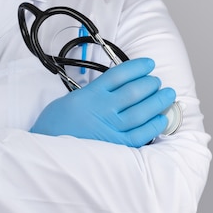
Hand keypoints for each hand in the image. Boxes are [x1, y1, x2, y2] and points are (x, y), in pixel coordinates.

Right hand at [30, 58, 175, 147]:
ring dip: (158, 101)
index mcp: (90, 95)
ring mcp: (110, 128)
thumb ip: (93, 93)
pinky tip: (161, 118)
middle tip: (156, 82)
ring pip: (142, 111)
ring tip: (166, 95)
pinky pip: (141, 134)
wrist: (46, 148)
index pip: (120, 74)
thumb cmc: (55, 126)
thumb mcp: (70, 100)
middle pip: (135, 91)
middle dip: (151, 84)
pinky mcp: (116, 145)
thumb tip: (116, 89)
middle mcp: (102, 109)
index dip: (138, 67)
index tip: (148, 64)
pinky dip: (154, 125)